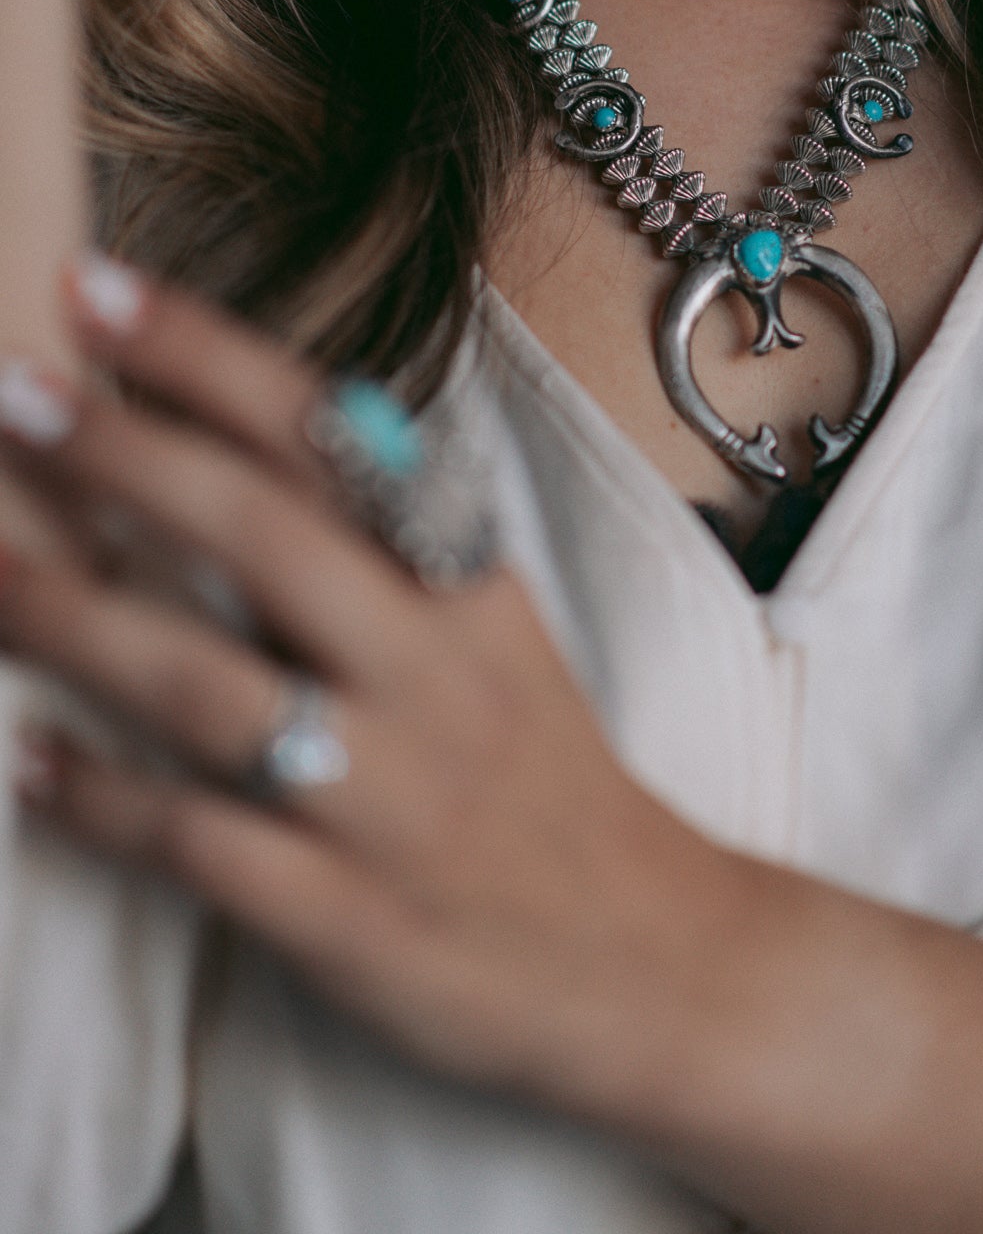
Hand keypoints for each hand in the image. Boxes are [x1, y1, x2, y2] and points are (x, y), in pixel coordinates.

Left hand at [0, 258, 737, 1110]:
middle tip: (8, 395)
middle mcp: (428, 673)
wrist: (652, 957)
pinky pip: (200, 848)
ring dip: (76, 624)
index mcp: (464, 586)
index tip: (95, 290)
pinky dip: (103, 805)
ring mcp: (387, 798)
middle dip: (124, 458)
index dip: (206, 358)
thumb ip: (390, 540)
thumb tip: (259, 432)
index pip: (328, 439)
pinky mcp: (348, 916)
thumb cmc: (545, 774)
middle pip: (263, 539)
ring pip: (209, 690)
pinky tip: (28, 767)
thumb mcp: (494, 631)